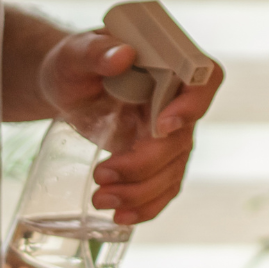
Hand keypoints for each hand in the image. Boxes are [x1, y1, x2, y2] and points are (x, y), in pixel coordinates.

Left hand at [33, 31, 222, 224]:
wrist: (64, 90)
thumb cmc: (72, 65)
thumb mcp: (74, 54)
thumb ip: (94, 51)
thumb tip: (123, 55)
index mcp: (168, 65)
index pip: (203, 79)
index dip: (191, 107)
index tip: (159, 127)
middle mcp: (177, 100)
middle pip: (182, 139)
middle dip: (145, 164)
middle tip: (103, 174)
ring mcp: (171, 133)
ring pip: (172, 170)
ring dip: (140, 192)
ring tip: (100, 199)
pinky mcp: (157, 159)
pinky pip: (164, 188)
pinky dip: (146, 206)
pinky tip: (122, 216)